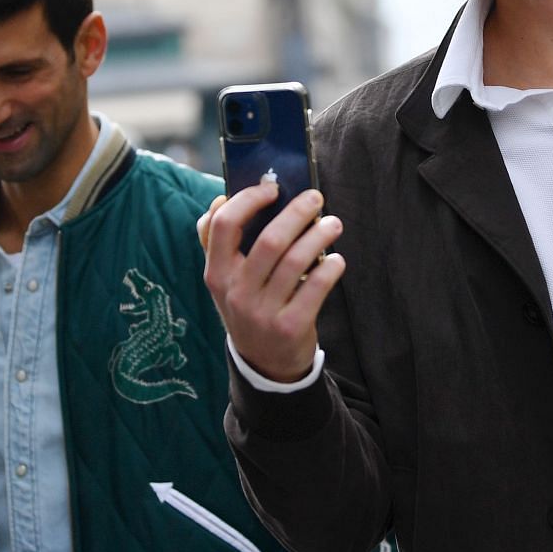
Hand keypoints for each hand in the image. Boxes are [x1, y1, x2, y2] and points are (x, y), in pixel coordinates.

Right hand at [200, 183, 344, 383]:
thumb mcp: (225, 280)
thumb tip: (222, 197)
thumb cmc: (248, 305)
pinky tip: (336, 260)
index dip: (248, 200)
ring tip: (333, 224)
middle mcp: (235, 292)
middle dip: (296, 213)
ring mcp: (262, 312)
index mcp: (216, 274)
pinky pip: (315, 288)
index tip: (272, 187)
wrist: (263, 363)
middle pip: (269, 240)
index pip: (223, 225)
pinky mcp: (290, 327)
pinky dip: (330, 269)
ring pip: (296, 261)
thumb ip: (218, 241)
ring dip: (319, 236)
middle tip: (316, 198)